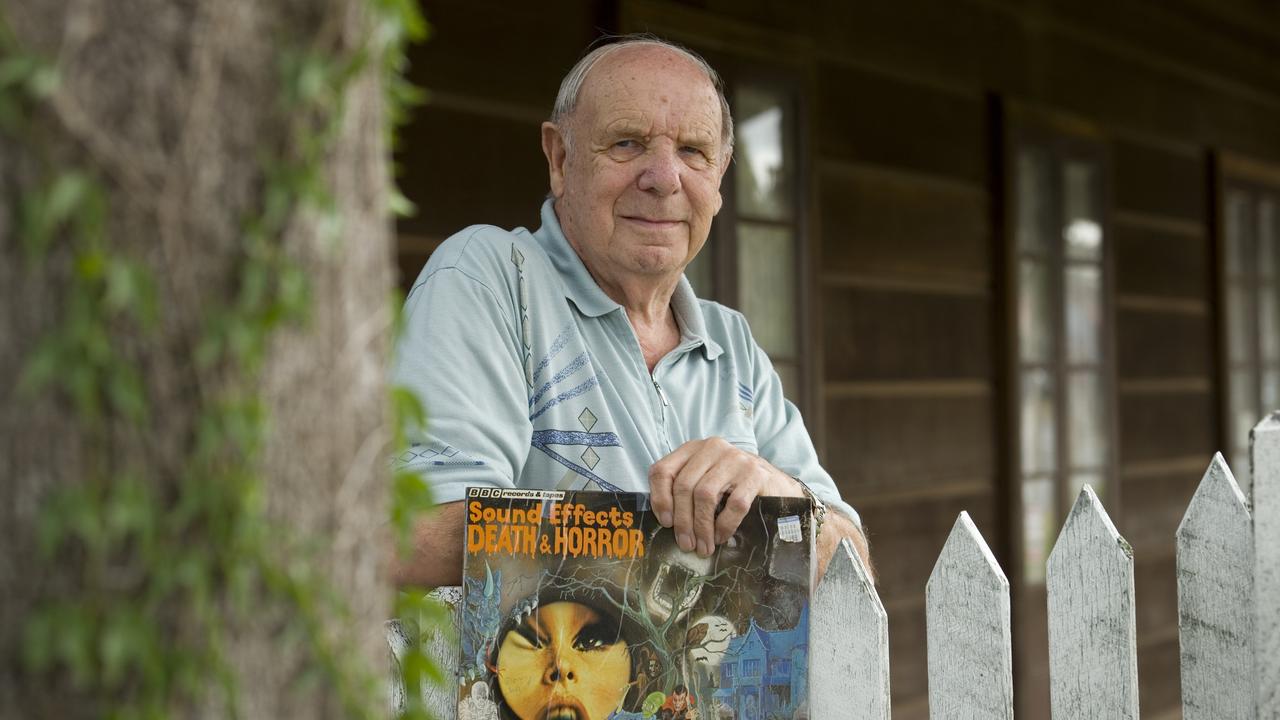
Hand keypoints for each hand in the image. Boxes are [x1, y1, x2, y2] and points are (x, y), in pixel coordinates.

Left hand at [648, 437, 801, 556]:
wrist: (778, 487)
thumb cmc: (734, 488)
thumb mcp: (706, 481)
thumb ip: (685, 491)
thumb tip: (665, 521)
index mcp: (694, 449)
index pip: (663, 470)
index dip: (660, 499)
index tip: (665, 523)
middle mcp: (713, 448)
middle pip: (684, 486)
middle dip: (682, 521)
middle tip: (686, 544)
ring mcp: (735, 458)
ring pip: (705, 495)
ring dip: (702, 527)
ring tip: (703, 546)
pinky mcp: (755, 473)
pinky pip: (733, 505)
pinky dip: (724, 526)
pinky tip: (721, 537)